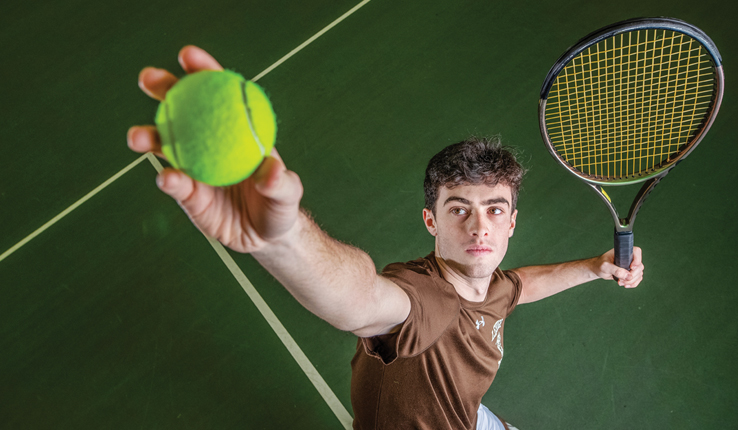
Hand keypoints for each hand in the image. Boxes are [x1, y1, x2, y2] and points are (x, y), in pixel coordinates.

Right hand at [127, 46, 302, 252]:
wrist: (266, 238)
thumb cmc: (281, 206)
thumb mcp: (288, 194)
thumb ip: (281, 183)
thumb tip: (271, 170)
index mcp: (235, 129)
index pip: (218, 93)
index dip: (202, 71)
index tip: (188, 56)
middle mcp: (209, 142)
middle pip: (182, 109)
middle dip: (163, 89)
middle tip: (149, 79)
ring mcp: (194, 167)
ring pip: (166, 145)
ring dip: (149, 137)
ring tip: (138, 138)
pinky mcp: (187, 196)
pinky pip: (175, 184)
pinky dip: (169, 179)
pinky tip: (167, 178)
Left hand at [593, 247, 643, 287]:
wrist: (597, 270)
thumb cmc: (600, 264)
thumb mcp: (605, 267)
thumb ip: (615, 270)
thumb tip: (628, 276)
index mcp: (623, 252)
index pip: (637, 251)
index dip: (637, 260)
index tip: (631, 268)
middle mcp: (629, 258)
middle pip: (639, 266)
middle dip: (632, 275)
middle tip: (621, 280)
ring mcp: (631, 266)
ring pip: (639, 274)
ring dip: (631, 281)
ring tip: (620, 283)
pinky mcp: (630, 273)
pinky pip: (637, 279)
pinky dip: (633, 283)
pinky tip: (625, 285)